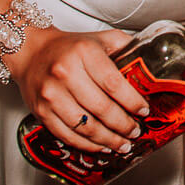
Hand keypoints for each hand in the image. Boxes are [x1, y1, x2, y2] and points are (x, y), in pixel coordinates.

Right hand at [12, 27, 147, 153]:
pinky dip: (87, 145)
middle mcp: (65, 73)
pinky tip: (101, 146)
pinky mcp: (41, 112)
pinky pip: (67, 135)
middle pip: (102, 108)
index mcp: (84, 52)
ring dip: (108, 140)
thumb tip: (153, 63)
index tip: (144, 111)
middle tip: (135, 131)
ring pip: (85, 126)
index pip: (114, 83)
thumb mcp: (100, 38)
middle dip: (123, 125)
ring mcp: (51, 95)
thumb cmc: (69, 47)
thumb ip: (126, 47)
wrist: (31, 52)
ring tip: (123, 144)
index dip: (132, 101)